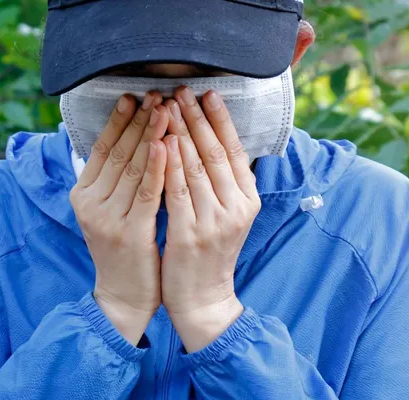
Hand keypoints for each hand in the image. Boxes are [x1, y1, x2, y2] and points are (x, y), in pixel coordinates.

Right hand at [70, 92, 168, 344]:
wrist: (124, 297)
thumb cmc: (123, 250)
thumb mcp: (107, 212)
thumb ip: (112, 180)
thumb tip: (124, 140)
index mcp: (82, 194)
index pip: (101, 149)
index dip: (118, 121)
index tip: (134, 96)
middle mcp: (90, 203)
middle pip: (117, 153)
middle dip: (138, 120)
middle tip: (155, 93)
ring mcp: (108, 219)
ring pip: (133, 168)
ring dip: (151, 135)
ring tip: (166, 108)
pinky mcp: (130, 233)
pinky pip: (146, 193)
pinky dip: (157, 167)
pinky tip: (166, 144)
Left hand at [161, 88, 260, 351]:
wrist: (202, 299)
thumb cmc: (209, 253)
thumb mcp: (227, 216)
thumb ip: (224, 184)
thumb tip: (212, 141)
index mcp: (248, 200)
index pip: (234, 151)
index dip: (220, 120)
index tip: (207, 94)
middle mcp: (237, 208)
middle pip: (215, 153)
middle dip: (197, 118)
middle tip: (181, 91)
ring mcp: (215, 221)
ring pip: (196, 168)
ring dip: (180, 133)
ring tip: (166, 106)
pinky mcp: (191, 234)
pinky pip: (178, 191)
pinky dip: (169, 164)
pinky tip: (160, 142)